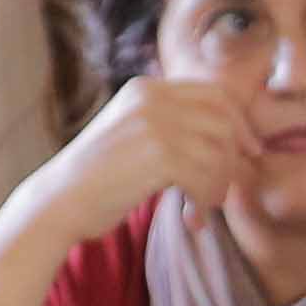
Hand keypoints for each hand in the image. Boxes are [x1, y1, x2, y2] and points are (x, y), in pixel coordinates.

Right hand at [0, 71, 282, 305]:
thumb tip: (231, 137)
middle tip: (224, 190)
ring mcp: (155, 123)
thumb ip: (172, 126)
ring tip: (203, 207)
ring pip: (219, 151)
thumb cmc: (97, 180)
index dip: (240, 123)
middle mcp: (152, 97)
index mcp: (147, 88)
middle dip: (233, 157)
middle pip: (224, 119)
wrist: (56, 203)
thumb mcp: (134, 135)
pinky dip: (204, 201)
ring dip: (218, 185)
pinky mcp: (158, 154)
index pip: (215, 93)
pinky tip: (190, 217)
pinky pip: (206, 176)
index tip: (249, 152)